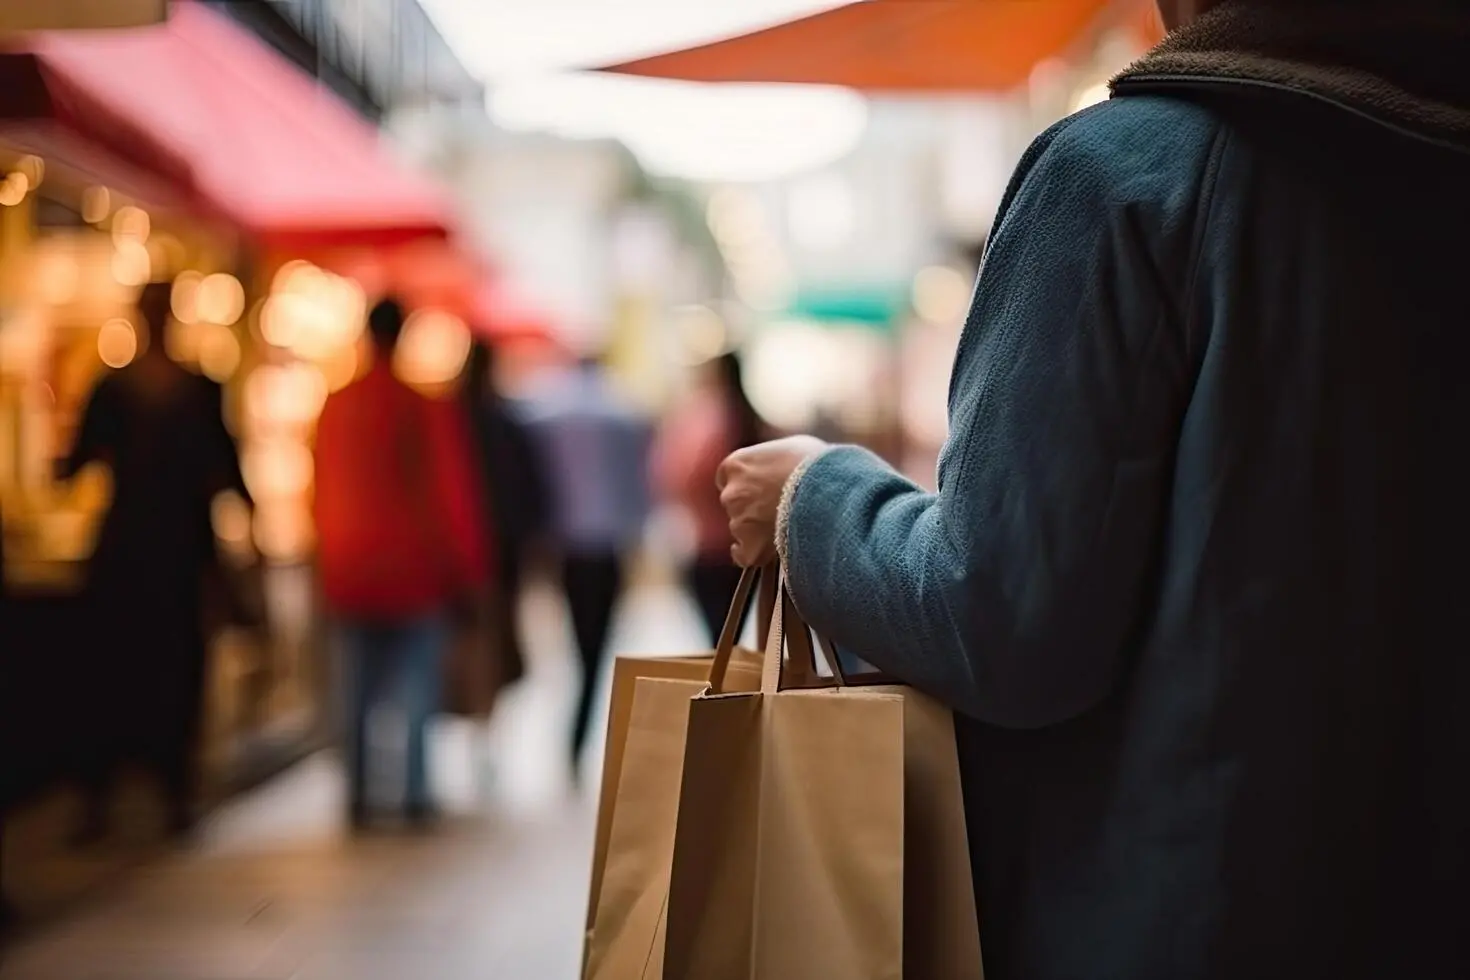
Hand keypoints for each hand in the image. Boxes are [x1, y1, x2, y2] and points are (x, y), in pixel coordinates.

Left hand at [716, 436, 828, 567]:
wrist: (828, 492)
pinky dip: (750, 554)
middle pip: (734, 503)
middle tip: (777, 508)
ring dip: (756, 529)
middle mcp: (731, 493)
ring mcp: (739, 522)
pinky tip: (763, 550)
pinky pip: (743, 555)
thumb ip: (774, 457)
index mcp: (736, 464)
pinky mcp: (751, 547)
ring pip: (741, 529)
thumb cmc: (815, 463)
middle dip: (751, 506)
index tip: (759, 488)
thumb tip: (782, 464)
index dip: (745, 484)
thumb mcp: (793, 445)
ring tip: (786, 525)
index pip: (728, 477)